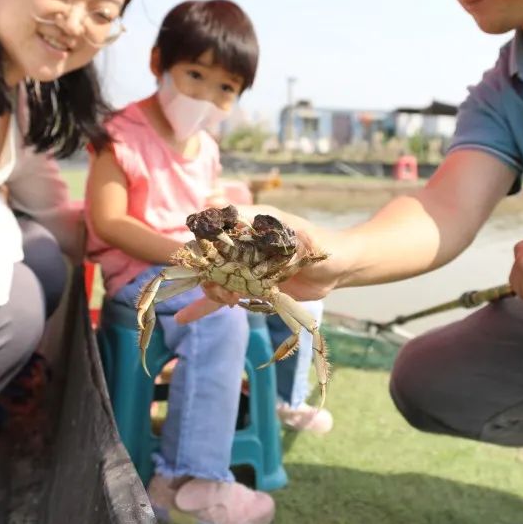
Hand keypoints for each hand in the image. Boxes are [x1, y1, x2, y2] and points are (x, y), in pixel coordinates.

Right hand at [175, 222, 343, 323]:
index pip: (214, 230)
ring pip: (214, 277)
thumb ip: (271, 229)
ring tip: (225, 301)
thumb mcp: (300, 237)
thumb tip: (227, 206)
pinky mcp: (250, 287)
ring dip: (210, 291)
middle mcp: (243, 244)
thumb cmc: (323, 245)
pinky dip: (204, 306)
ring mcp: (245, 266)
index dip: (204, 244)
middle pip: (210, 257)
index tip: (206, 261)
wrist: (339, 268)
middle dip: (208, 274)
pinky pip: (224, 296)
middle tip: (224, 290)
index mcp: (251, 225)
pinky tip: (183, 317)